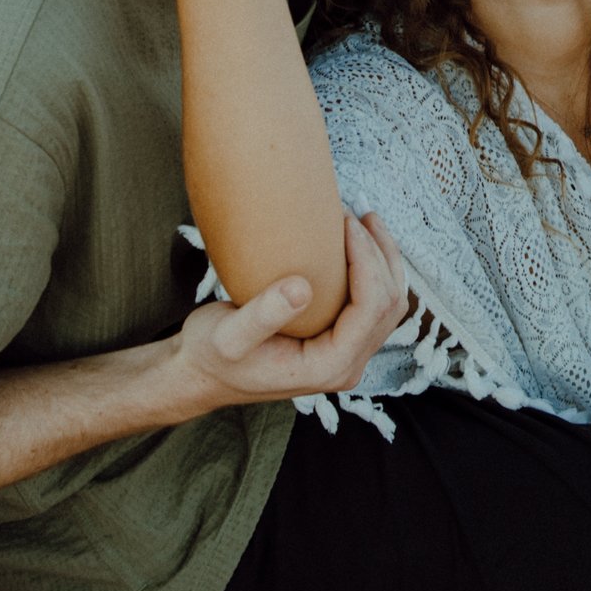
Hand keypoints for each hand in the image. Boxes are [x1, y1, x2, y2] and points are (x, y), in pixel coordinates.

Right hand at [161, 214, 409, 418]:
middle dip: (381, 255)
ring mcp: (346, 355)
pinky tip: (354, 244)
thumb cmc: (210, 356)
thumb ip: (263, 316)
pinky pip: (371, 305)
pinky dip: (370, 270)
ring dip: (382, 260)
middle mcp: (346, 365)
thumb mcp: (226, 335)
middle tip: (356, 215)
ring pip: (388, 304)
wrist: (201, 374)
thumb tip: (302, 287)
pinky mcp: (338, 341)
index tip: (345, 224)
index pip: (371, 309)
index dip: (367, 261)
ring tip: (366, 221)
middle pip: (390, 305)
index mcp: (327, 367)